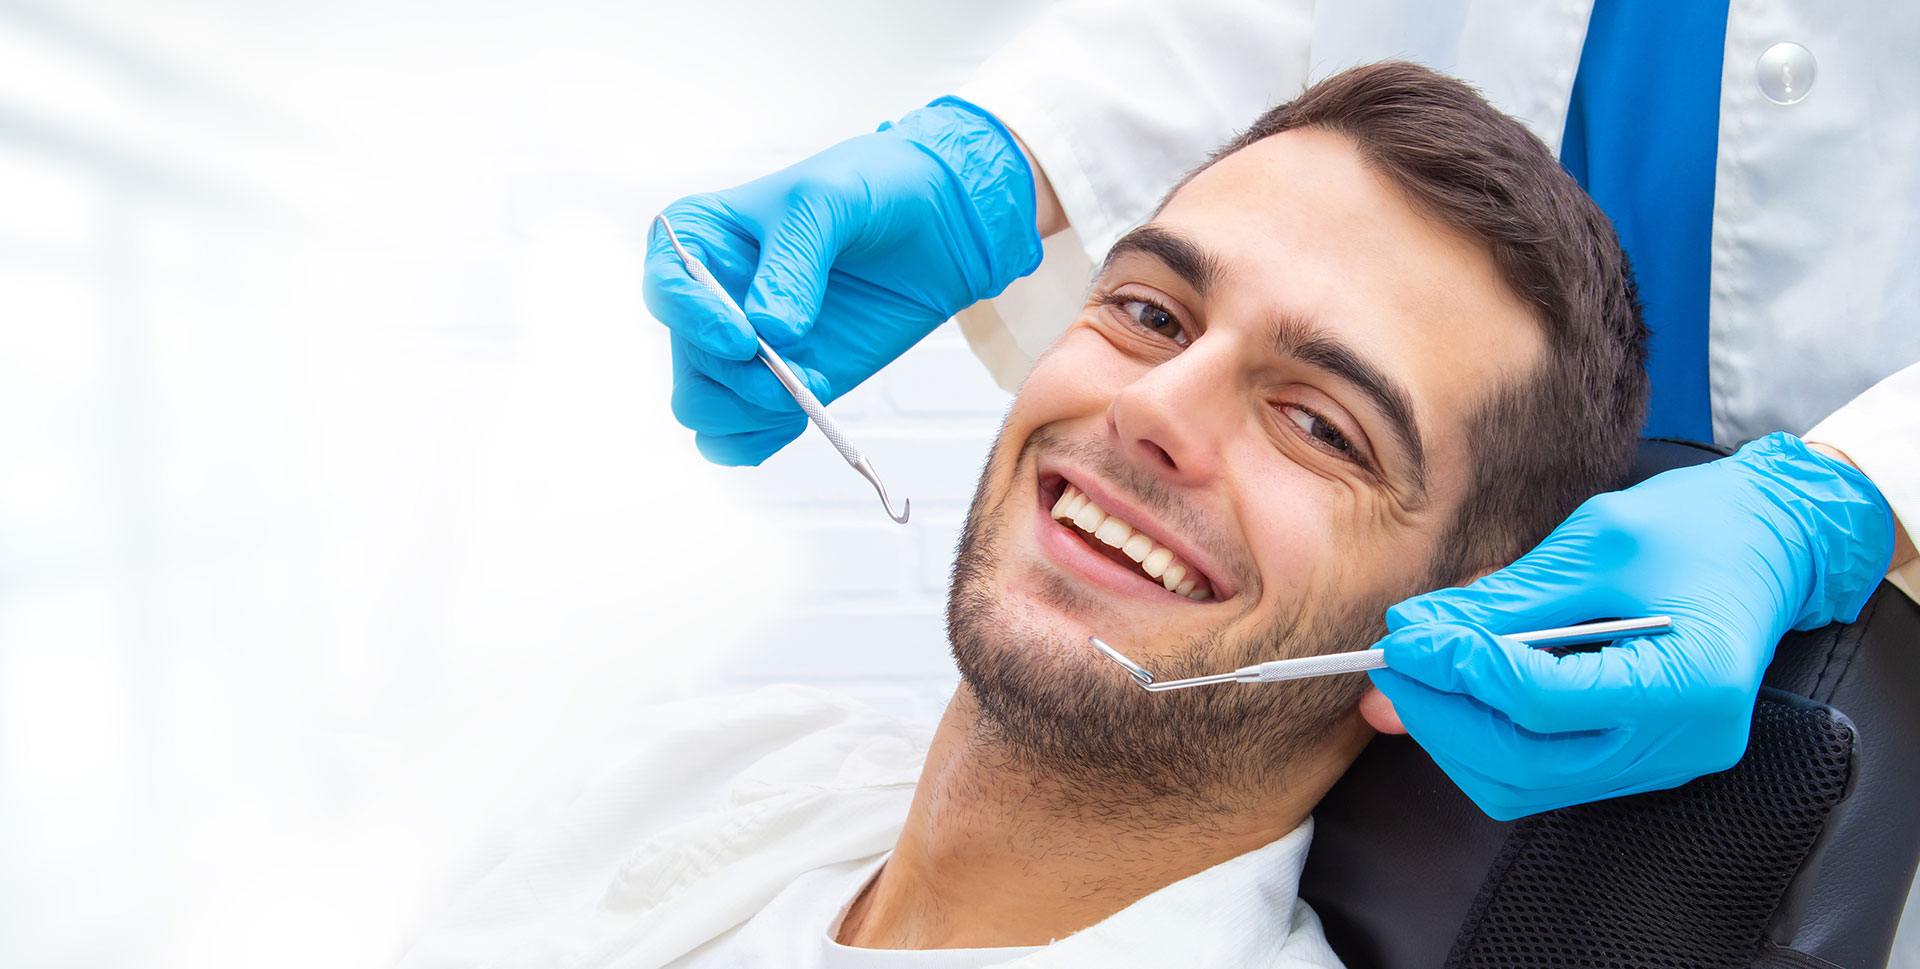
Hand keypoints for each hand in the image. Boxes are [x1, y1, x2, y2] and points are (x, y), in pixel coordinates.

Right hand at [643, 97, 1042, 465]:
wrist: (937, 221)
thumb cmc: (872, 187)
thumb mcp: (828, 202)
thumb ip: (794, 261)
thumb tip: (771, 331)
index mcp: (700, 238)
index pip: (664, 288)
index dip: (693, 321)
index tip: (744, 339)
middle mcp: (710, 299)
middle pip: (687, 366)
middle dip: (735, 380)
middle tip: (791, 371)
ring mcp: (745, 348)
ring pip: (704, 409)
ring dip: (750, 413)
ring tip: (807, 389)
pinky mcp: (785, 383)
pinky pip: (739, 437)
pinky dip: (761, 438)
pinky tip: (804, 412)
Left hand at [1367, 433, 1895, 819]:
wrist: (1776, 541)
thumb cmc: (1699, 527)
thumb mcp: (1598, 542)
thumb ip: (1506, 599)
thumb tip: (1417, 633)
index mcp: (1687, 684)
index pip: (1543, 702)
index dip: (1463, 673)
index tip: (1407, 638)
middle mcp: (1679, 743)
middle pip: (1523, 763)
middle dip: (1442, 716)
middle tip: (1391, 666)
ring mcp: (1662, 761)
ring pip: (1524, 783)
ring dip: (1454, 735)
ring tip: (1412, 678)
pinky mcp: (1639, 758)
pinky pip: (1544, 773)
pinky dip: (1487, 739)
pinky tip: (1456, 694)